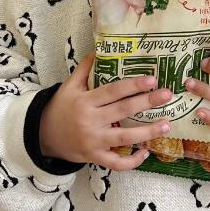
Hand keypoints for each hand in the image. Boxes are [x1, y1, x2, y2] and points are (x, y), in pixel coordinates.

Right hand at [39, 51, 175, 170]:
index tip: (151, 79)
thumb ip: (84, 68)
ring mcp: (93, 141)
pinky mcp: (95, 157)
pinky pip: (116, 163)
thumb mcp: (69, 86)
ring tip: (167, 125)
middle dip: (147, 102)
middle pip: (123, 111)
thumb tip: (100, 48)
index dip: (133, 85)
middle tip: (167, 95)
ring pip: (124, 138)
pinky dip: (132, 161)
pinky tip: (146, 152)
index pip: (113, 91)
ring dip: (148, 132)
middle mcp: (90, 121)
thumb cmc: (60, 108)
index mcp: (86, 101)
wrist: (42, 135)